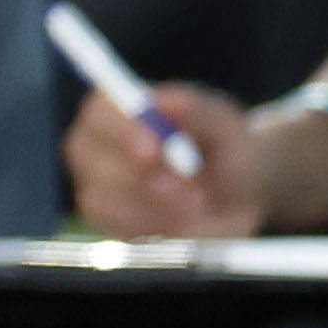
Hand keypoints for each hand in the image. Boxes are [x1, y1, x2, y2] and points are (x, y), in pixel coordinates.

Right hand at [80, 79, 272, 241]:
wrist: (238, 197)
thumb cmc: (228, 153)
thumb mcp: (228, 130)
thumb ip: (199, 113)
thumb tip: (164, 101)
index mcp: (119, 108)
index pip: (101, 113)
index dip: (121, 131)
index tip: (153, 152)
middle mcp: (95, 144)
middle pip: (90, 157)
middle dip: (140, 178)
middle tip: (191, 193)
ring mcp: (94, 184)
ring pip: (102, 197)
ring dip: (152, 207)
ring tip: (197, 207)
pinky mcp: (105, 220)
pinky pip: (116, 227)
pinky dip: (152, 227)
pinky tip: (181, 222)